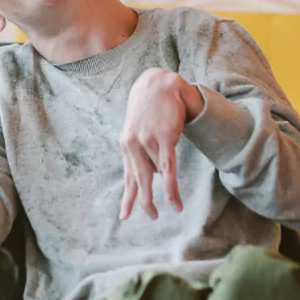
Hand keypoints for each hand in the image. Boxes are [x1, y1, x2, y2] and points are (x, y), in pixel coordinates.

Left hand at [118, 69, 203, 219]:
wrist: (160, 82)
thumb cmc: (151, 105)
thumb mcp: (140, 127)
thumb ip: (142, 149)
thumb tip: (153, 173)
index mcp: (127, 144)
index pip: (128, 175)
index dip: (127, 196)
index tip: (125, 215)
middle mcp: (133, 144)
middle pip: (139, 180)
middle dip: (143, 201)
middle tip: (153, 216)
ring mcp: (148, 141)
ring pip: (157, 174)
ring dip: (167, 191)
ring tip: (174, 206)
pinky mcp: (164, 138)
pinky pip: (168, 170)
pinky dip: (171, 188)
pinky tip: (174, 202)